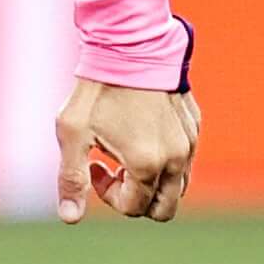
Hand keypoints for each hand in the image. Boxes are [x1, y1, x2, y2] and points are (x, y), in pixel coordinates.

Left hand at [56, 79, 200, 224]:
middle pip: (165, 209)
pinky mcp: (194, 126)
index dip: (109, 196)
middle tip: (116, 171)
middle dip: (137, 201)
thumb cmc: (97, 89)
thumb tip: (69, 218)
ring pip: (179, 186)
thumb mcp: (73, 134)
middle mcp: (176, 158)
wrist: (130, 44)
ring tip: (128, 154)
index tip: (95, 167)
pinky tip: (142, 133)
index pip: (134, 208)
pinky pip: (185, 159)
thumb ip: (71, 179)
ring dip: (153, 183)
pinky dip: (165, 160)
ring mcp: (189, 142)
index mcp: (146, 164)